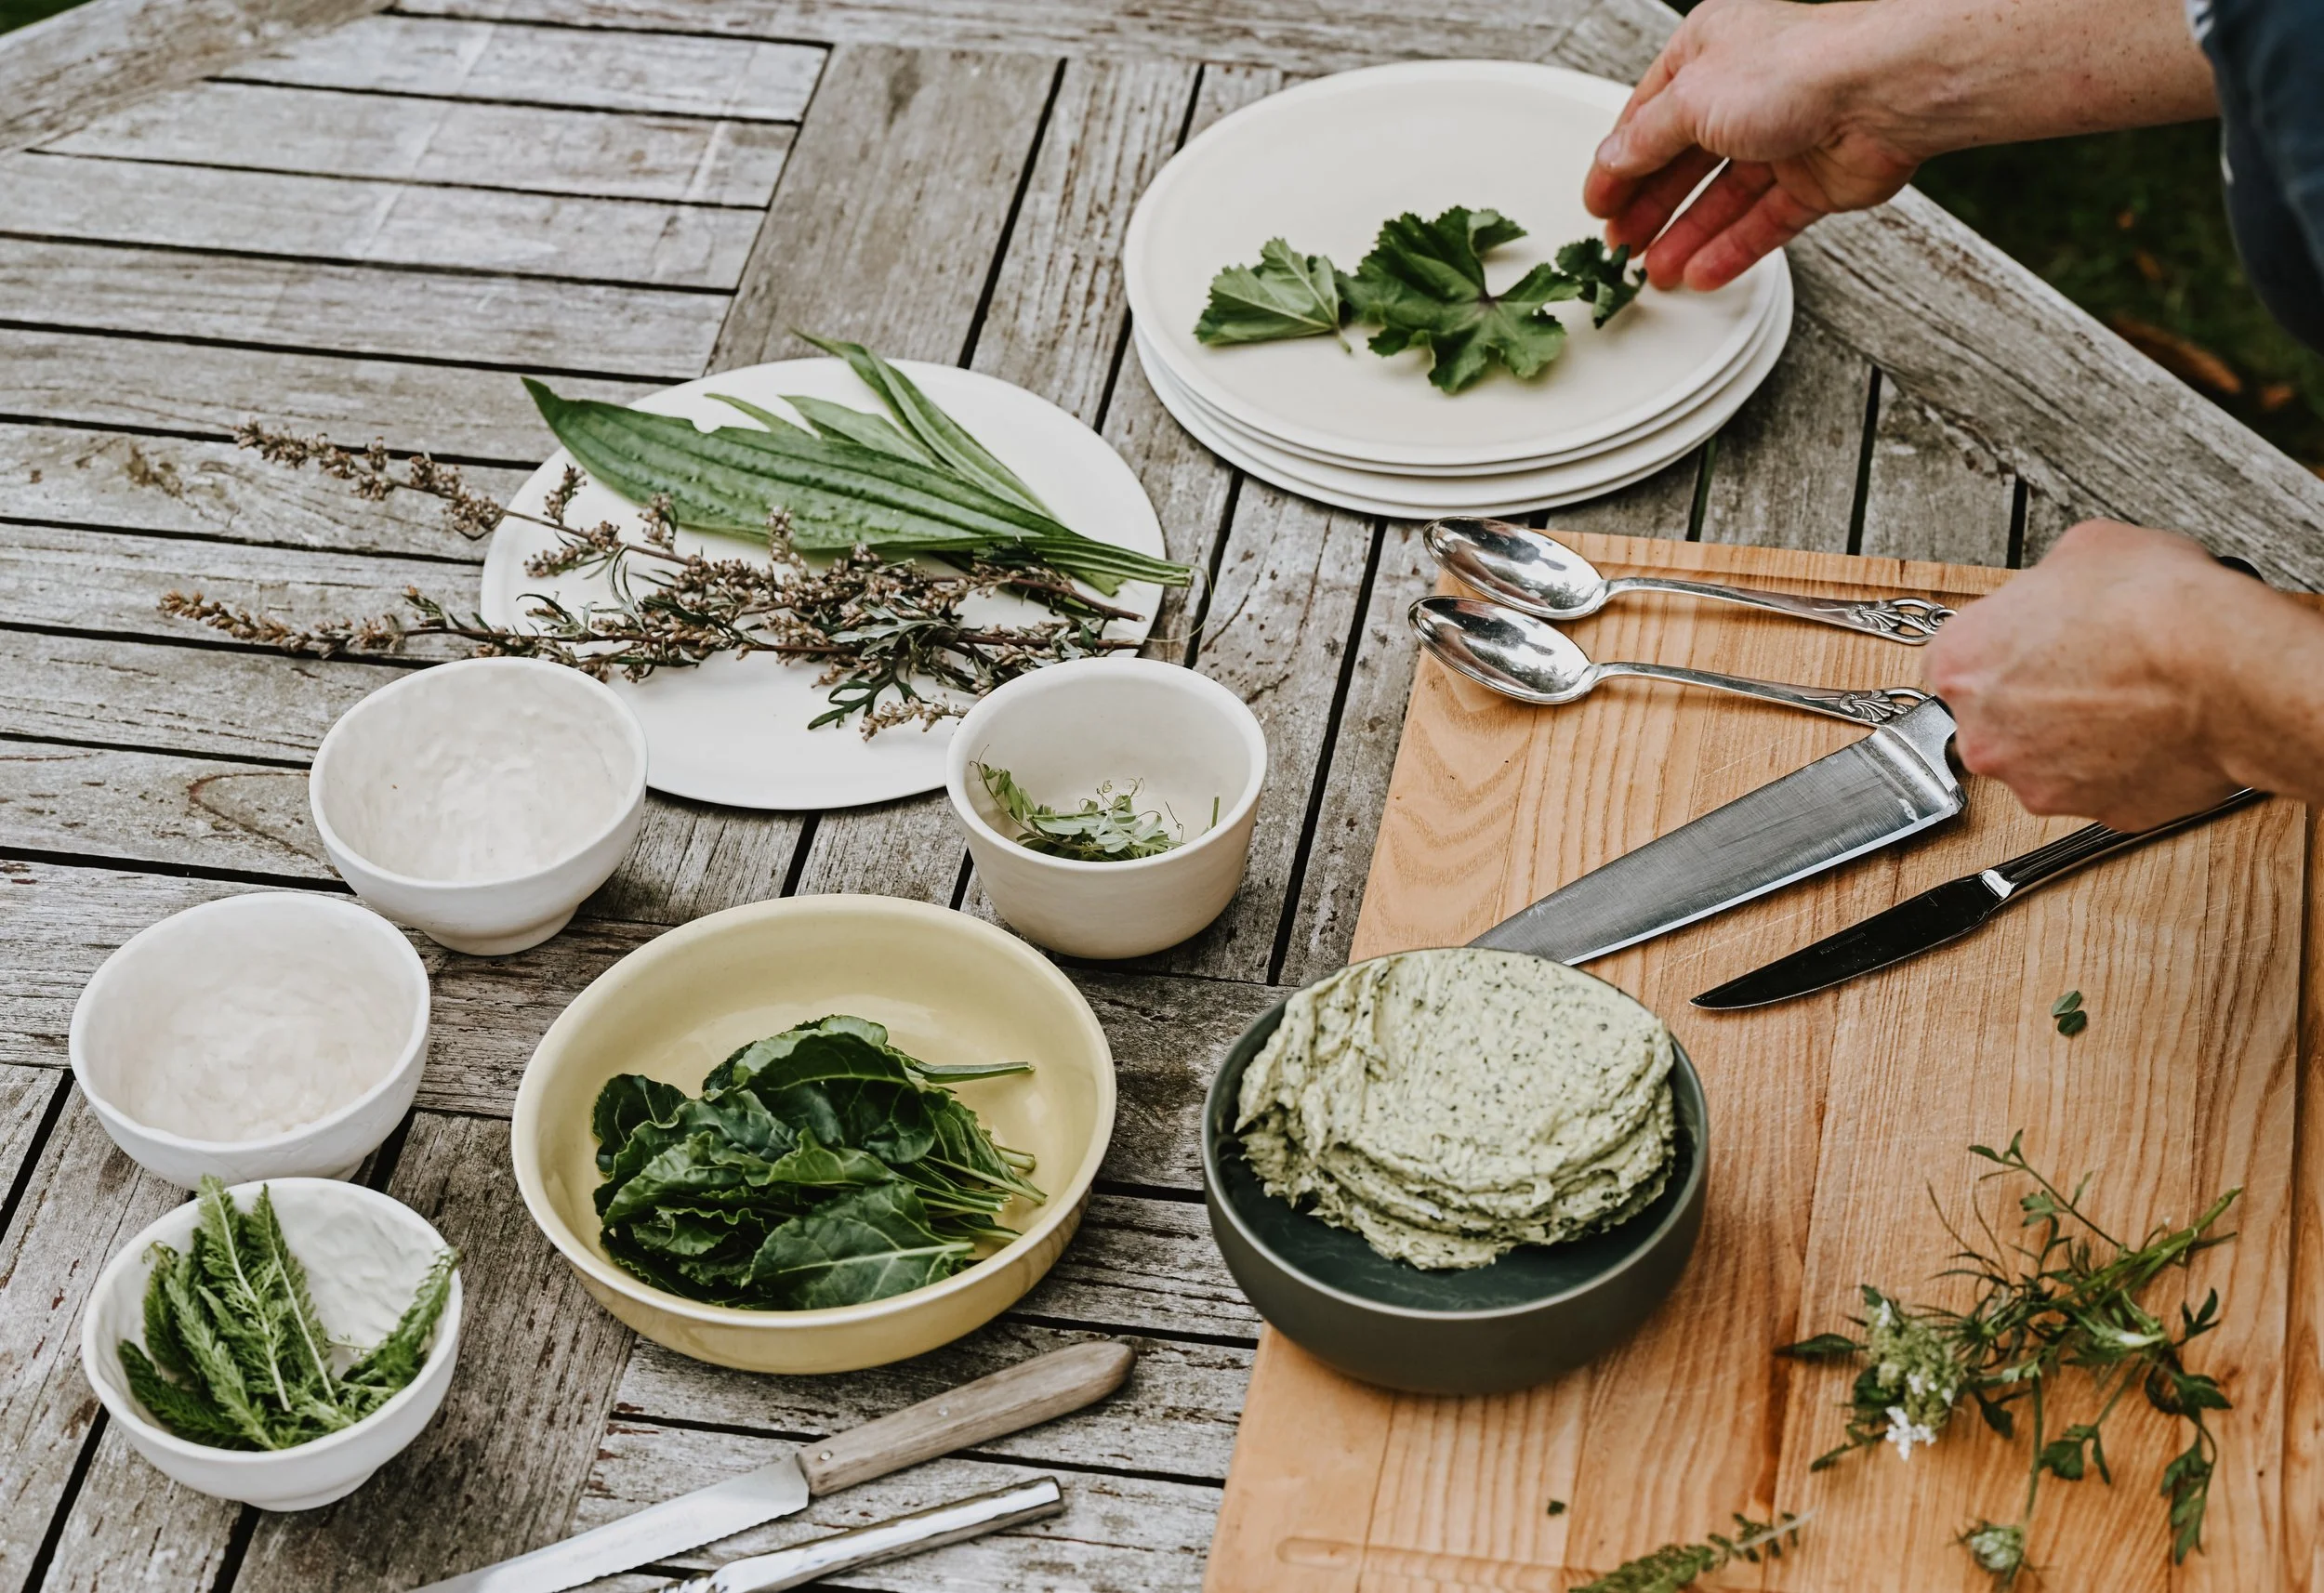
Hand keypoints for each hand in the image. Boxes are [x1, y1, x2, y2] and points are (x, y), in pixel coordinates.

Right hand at [1583, 0, 1921, 290]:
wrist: (1883, 91)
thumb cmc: (1799, 67)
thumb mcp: (1690, 99)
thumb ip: (1645, 139)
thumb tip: (1612, 160)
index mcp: (1710, 52)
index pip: (1648, 116)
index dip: (1619, 163)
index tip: (1598, 202)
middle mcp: (1747, 91)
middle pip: (1683, 161)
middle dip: (1650, 207)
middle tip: (1621, 244)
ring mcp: (1783, 136)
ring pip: (1722, 198)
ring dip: (1685, 236)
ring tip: (1654, 271)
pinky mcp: (1814, 179)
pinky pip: (1762, 222)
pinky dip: (1731, 248)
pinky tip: (1701, 271)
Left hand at [1923, 522, 2254, 830]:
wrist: (2226, 669)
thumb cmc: (2155, 608)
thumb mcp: (2085, 549)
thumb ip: (2047, 581)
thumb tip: (2062, 586)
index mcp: (1959, 665)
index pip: (1962, 660)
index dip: (2007, 645)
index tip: (2038, 639)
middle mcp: (1984, 736)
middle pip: (1997, 716)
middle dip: (2037, 695)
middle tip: (2091, 667)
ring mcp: (2038, 783)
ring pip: (2048, 757)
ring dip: (2079, 732)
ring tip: (2133, 695)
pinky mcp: (2100, 814)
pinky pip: (2104, 785)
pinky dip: (2126, 763)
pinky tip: (2156, 728)